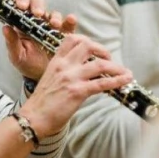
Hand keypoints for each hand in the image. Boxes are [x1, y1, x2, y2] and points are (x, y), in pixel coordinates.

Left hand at [3, 0, 76, 80]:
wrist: (43, 76)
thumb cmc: (27, 64)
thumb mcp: (17, 56)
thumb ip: (11, 42)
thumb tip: (5, 28)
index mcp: (22, 22)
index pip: (21, 3)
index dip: (21, 0)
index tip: (21, 7)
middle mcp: (37, 20)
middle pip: (37, 2)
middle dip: (37, 4)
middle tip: (38, 14)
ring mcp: (51, 26)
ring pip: (53, 13)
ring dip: (54, 16)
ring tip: (54, 25)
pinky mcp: (65, 33)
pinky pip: (69, 24)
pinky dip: (70, 20)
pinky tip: (70, 20)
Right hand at [18, 34, 133, 137]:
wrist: (33, 118)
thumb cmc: (42, 103)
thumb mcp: (51, 79)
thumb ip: (65, 71)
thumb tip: (83, 72)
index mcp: (56, 61)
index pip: (72, 39)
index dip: (86, 41)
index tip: (95, 49)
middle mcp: (64, 65)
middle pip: (88, 46)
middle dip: (103, 50)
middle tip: (109, 59)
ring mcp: (71, 78)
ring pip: (100, 65)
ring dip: (116, 67)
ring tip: (124, 72)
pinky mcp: (78, 92)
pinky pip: (102, 83)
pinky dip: (117, 80)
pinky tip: (125, 81)